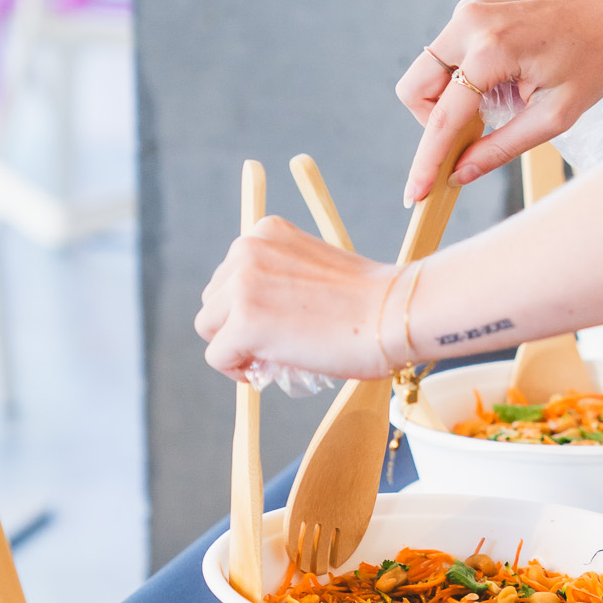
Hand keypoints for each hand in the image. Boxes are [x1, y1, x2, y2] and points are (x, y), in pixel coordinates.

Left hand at [196, 218, 395, 382]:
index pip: (230, 274)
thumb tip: (254, 321)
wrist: (393, 314)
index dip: (247, 307)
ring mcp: (242, 286)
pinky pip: (217, 356)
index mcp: (265, 231)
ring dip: (234, 346)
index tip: (276, 324)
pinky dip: (236, 371)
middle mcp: (247, 250)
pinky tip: (267, 370)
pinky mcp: (243, 324)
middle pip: (213, 300)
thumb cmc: (369, 301)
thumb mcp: (313, 270)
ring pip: (208, 327)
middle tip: (274, 345)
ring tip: (272, 358)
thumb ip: (279, 281)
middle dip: (236, 326)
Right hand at [395, 0, 602, 200]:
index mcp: (491, 49)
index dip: (427, 161)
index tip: (416, 194)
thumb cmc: (592, 61)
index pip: (443, 117)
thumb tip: (460, 174)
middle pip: (415, 89)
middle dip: (432, 122)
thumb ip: (502, 147)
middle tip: (474, 133)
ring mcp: (467, 12)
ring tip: (497, 105)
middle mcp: (469, 24)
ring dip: (449, 100)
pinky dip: (460, 80)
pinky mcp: (471, 11)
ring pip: (425, 72)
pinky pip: (445, 56)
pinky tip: (499, 85)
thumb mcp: (554, 116)